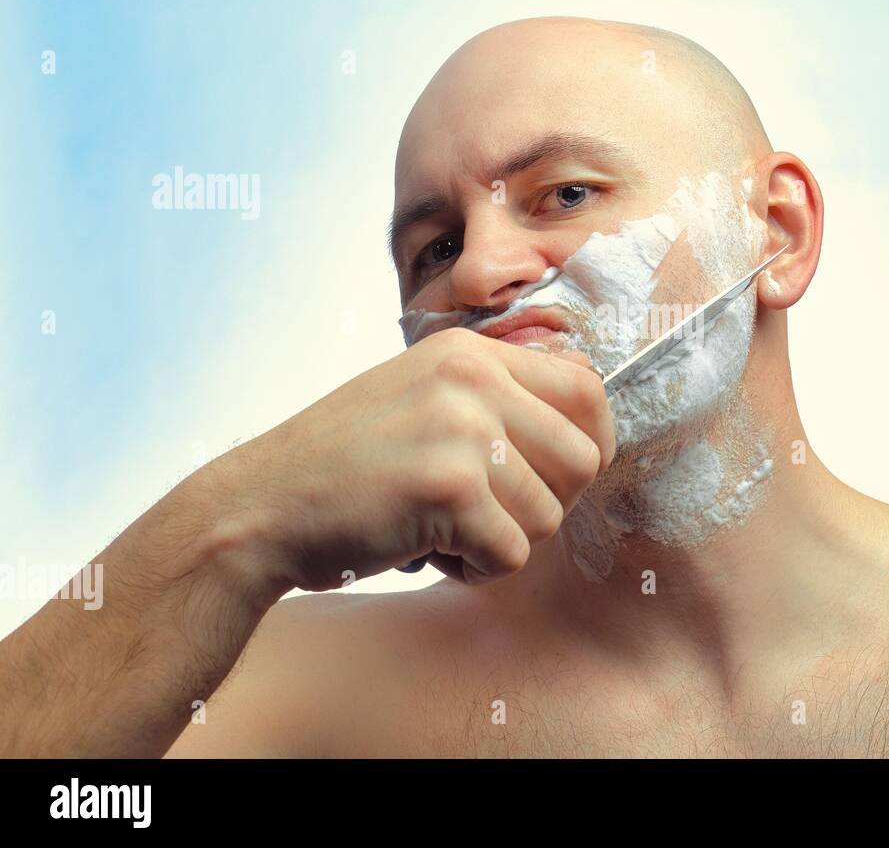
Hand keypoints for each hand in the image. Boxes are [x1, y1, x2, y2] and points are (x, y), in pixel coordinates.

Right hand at [205, 327, 615, 590]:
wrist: (258, 508)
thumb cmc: (343, 466)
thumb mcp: (421, 397)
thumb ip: (494, 400)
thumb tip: (586, 430)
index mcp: (470, 354)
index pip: (586, 386)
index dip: (594, 440)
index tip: (566, 476)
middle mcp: (473, 380)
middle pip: (584, 459)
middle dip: (550, 504)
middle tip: (493, 517)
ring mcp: (462, 431)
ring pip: (549, 516)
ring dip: (503, 542)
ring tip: (444, 532)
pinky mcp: (449, 490)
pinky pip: (511, 555)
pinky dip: (474, 571)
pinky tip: (426, 552)